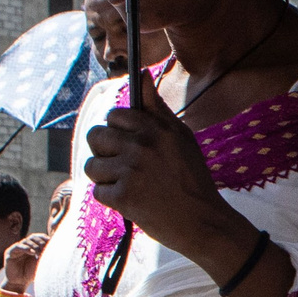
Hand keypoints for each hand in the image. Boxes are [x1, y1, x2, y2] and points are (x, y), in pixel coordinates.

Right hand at [1, 233, 50, 291]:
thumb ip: (46, 256)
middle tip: (45, 248)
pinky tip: (31, 252)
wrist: (19, 283)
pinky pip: (18, 246)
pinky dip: (25, 248)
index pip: (39, 237)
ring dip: (34, 245)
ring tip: (39, 252)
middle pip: (33, 237)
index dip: (44, 238)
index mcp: (32, 247)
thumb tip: (57, 249)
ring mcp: (17, 248)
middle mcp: (24, 246)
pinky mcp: (10, 252)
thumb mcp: (40, 264)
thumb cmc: (30, 274)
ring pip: (26, 241)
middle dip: (40, 242)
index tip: (51, 242)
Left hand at [84, 103, 248, 265]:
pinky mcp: (124, 197)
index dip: (117, 130)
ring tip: (129, 184)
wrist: (204, 222)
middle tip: (124, 165)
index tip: (129, 144)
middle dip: (104, 151)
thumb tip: (142, 74)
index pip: (114, 115)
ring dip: (105, 177)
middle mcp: (142, 146)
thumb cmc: (192, 178)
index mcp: (156, 128)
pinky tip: (132, 200)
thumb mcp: (181, 137)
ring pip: (92, 165)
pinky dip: (111, 199)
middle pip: (95, 136)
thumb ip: (157, 107)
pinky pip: (98, 191)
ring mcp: (131, 171)